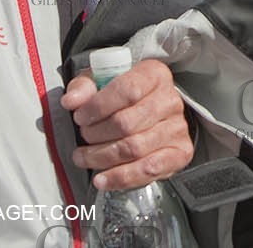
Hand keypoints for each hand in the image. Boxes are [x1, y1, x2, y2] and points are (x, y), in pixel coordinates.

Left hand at [61, 57, 193, 191]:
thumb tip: (71, 101)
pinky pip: (149, 169)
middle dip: (96, 135)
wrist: (148, 113)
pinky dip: (121, 177)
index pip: (128, 90)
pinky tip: (103, 178)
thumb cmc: (123, 97)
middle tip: (83, 137)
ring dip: (101, 158)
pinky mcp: (181, 152)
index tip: (80, 117)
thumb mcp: (100, 82)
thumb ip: (83, 87)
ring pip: (134, 148)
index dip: (98, 107)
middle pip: (127, 123)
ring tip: (84, 158)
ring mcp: (178, 127)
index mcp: (154, 75)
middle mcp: (169, 100)